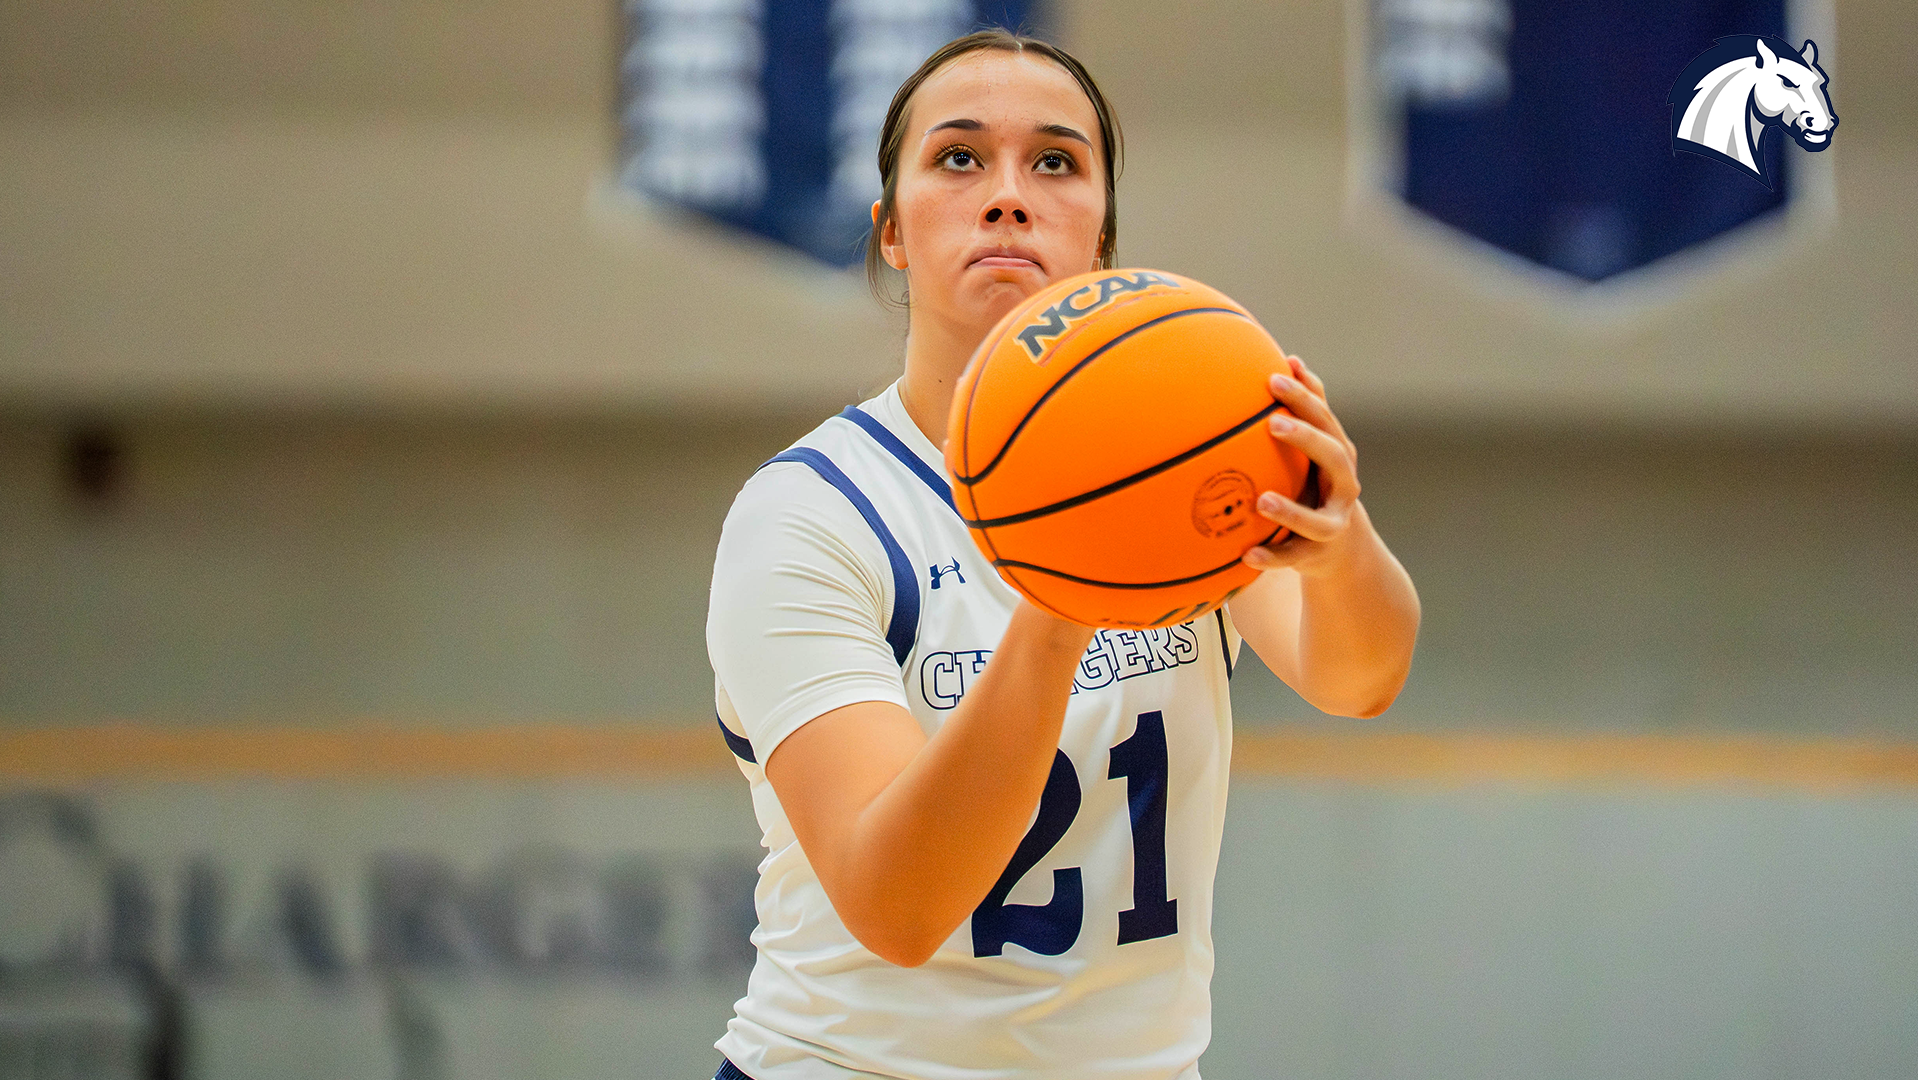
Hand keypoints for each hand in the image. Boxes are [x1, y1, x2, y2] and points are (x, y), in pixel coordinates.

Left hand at [1242, 355, 1363, 576]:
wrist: (1344, 550)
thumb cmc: (1319, 485)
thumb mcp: (1319, 450)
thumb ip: (1309, 411)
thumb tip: (1291, 359)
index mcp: (1339, 456)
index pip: (1325, 420)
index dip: (1304, 398)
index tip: (1275, 377)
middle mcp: (1343, 488)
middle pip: (1333, 458)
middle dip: (1305, 439)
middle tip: (1272, 423)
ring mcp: (1332, 525)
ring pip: (1317, 520)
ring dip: (1291, 511)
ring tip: (1261, 500)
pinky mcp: (1316, 557)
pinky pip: (1292, 558)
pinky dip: (1272, 558)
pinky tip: (1247, 555)